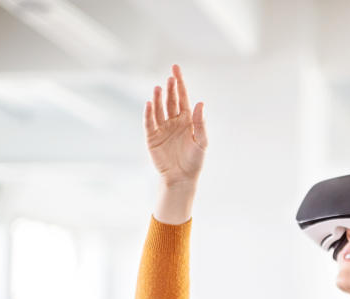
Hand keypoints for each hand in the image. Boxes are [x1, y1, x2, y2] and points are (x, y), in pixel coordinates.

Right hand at [144, 64, 207, 186]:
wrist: (181, 178)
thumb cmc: (194, 161)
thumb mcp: (201, 142)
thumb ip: (200, 123)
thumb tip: (200, 103)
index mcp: (187, 120)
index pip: (182, 97)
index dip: (179, 83)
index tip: (176, 69)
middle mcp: (173, 121)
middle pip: (170, 100)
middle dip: (170, 88)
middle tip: (170, 78)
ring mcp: (162, 128)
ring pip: (159, 109)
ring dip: (159, 98)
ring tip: (159, 88)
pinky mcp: (152, 137)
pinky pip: (149, 122)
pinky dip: (148, 113)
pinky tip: (149, 103)